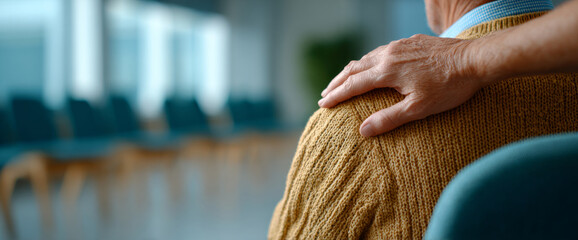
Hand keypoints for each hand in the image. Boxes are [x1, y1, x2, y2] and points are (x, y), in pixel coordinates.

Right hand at [318, 34, 484, 136]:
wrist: (474, 60)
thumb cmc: (449, 87)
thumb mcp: (418, 109)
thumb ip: (388, 119)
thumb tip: (362, 130)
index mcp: (387, 72)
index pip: (352, 85)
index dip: (336, 95)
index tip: (323, 104)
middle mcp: (388, 55)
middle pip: (354, 68)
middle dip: (337, 81)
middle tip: (325, 93)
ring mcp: (399, 46)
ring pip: (367, 57)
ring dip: (351, 70)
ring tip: (343, 80)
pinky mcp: (410, 42)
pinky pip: (381, 51)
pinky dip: (368, 61)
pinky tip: (372, 66)